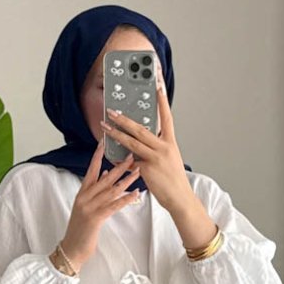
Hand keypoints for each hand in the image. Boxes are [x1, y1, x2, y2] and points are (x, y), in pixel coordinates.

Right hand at [56, 138, 142, 268]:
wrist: (72, 248)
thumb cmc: (81, 230)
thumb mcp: (85, 207)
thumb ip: (94, 191)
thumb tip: (106, 175)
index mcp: (82, 193)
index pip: (91, 170)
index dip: (98, 156)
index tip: (104, 143)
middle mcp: (85, 197)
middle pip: (105, 177)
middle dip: (120, 166)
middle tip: (132, 154)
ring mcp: (89, 207)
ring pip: (111, 190)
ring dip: (127, 180)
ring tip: (138, 171)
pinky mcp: (95, 218)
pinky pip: (114, 205)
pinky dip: (126, 199)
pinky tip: (136, 194)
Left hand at [99, 61, 192, 215]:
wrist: (179, 198)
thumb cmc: (173, 180)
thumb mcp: (169, 159)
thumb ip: (156, 148)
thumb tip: (140, 142)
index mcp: (170, 142)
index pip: (166, 117)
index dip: (161, 101)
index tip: (157, 85)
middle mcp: (164, 147)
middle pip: (141, 127)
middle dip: (124, 118)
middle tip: (111, 110)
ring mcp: (156, 157)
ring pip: (132, 141)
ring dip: (116, 133)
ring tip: (105, 126)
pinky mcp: (148, 169)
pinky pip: (130, 161)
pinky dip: (119, 158)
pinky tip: (110, 153)